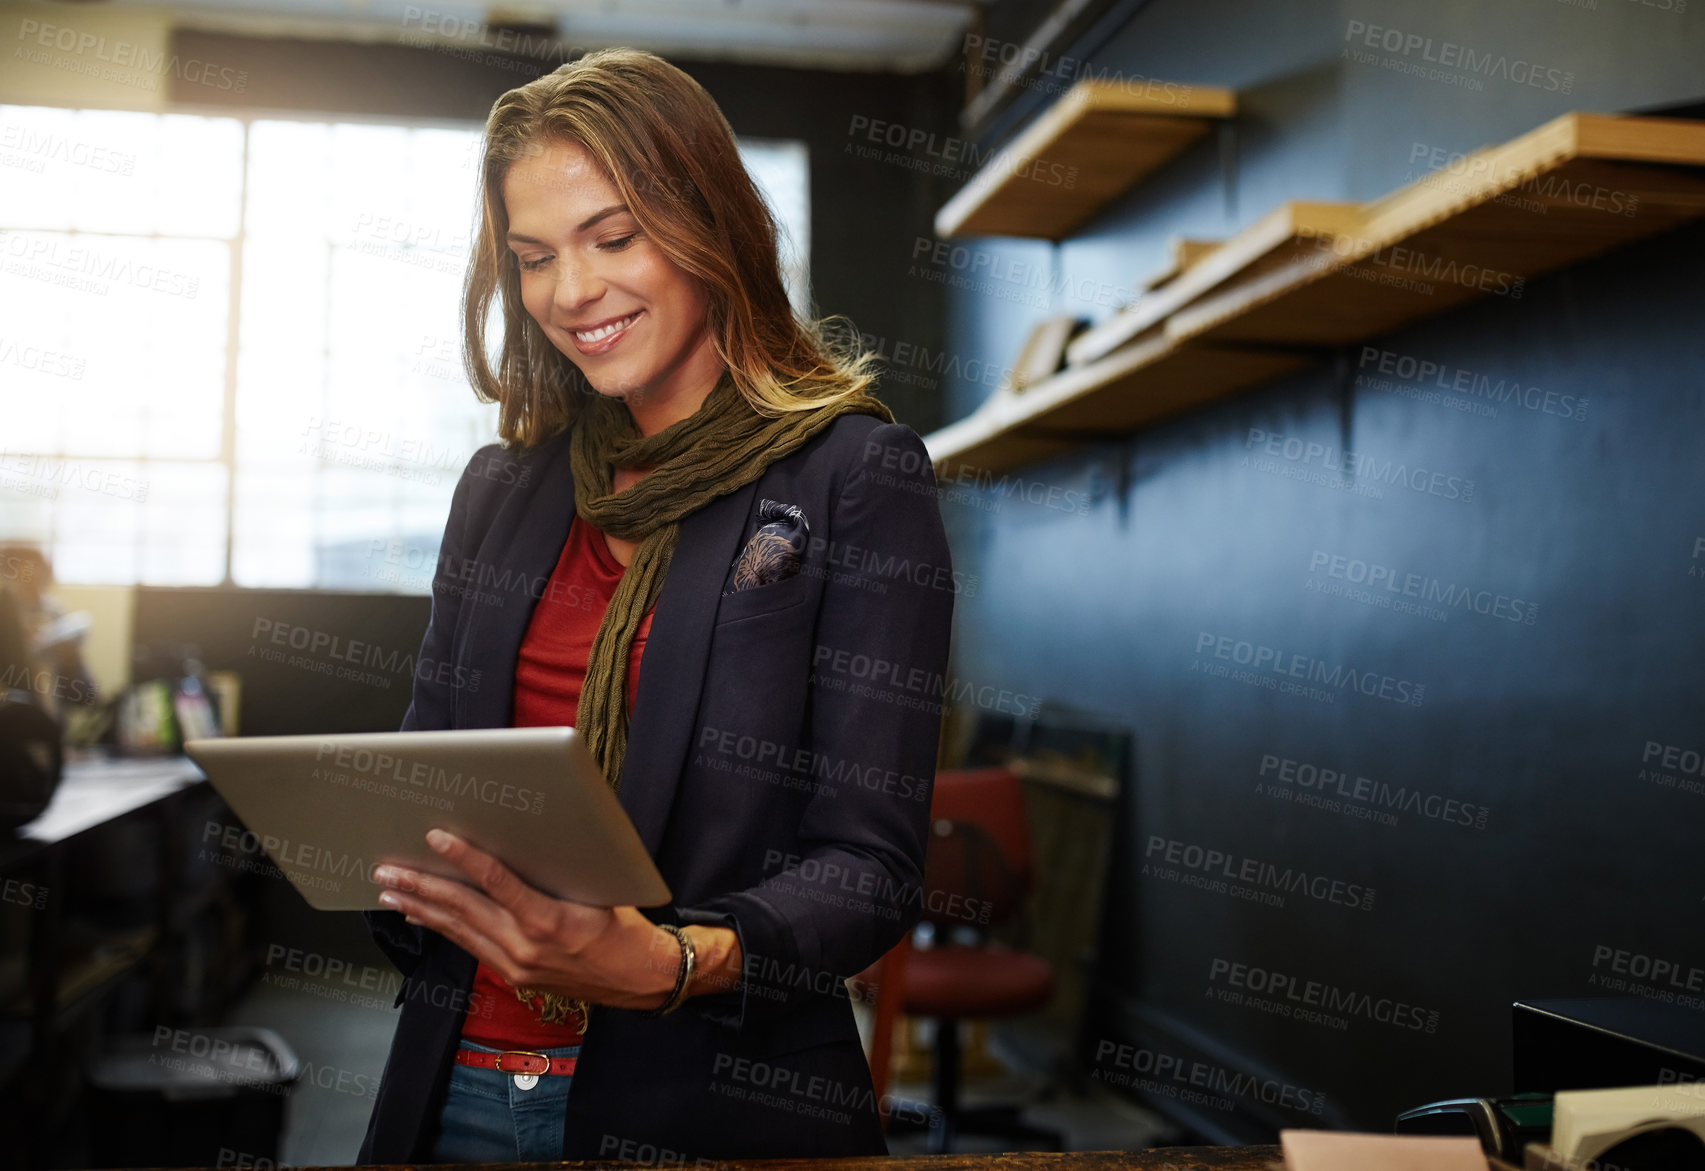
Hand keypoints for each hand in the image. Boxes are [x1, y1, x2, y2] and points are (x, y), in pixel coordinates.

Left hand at [371, 828, 674, 1009]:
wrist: (640, 978)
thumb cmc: (625, 928)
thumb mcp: (598, 891)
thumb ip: (556, 872)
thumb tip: (522, 839)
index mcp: (548, 921)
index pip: (496, 882)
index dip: (464, 858)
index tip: (436, 838)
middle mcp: (524, 947)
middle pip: (463, 910)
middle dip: (421, 887)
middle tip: (388, 871)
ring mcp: (515, 966)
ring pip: (459, 930)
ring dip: (421, 909)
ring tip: (390, 891)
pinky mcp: (514, 975)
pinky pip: (470, 946)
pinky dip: (444, 928)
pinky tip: (423, 916)